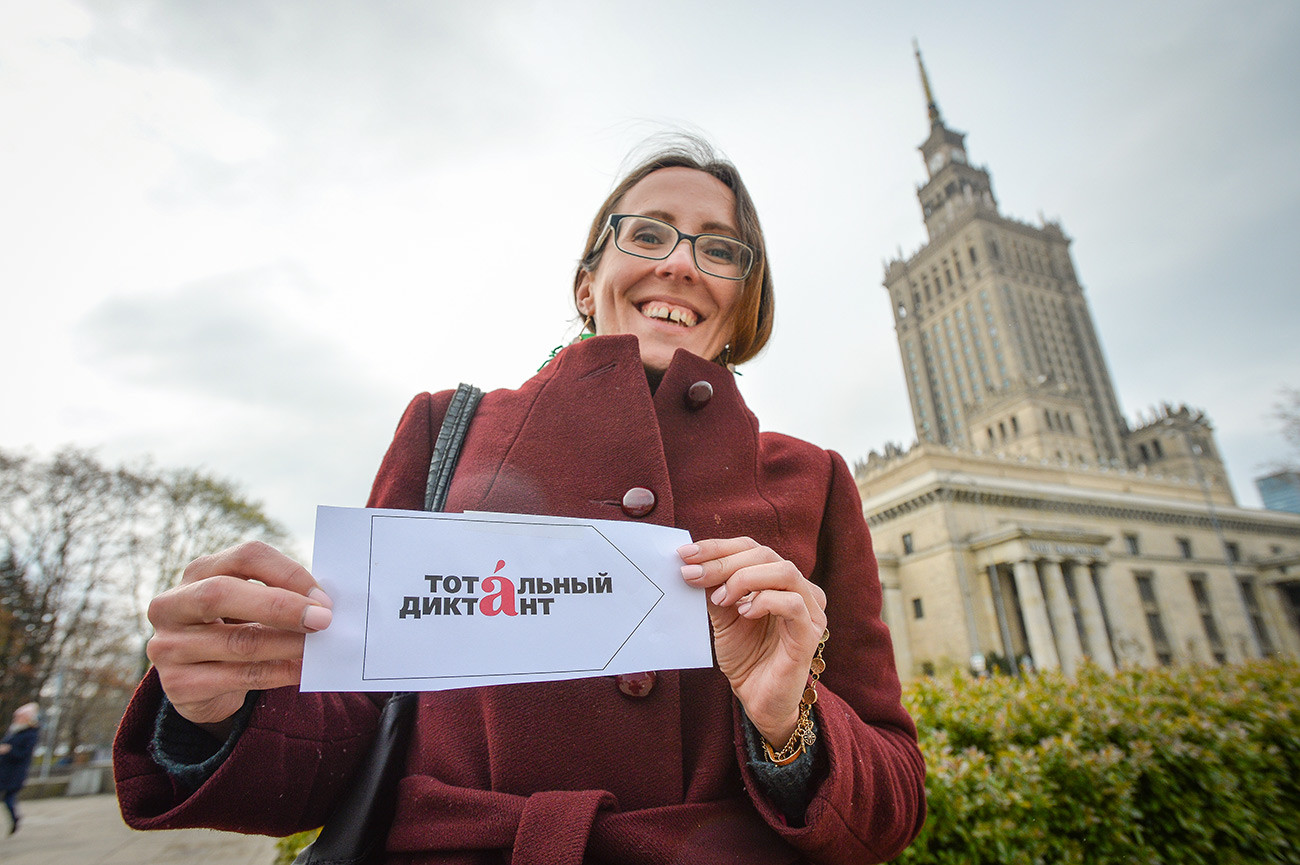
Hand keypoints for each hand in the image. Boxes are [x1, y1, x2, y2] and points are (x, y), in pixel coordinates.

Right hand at [146, 541, 332, 734]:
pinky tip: (302, 670)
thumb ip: (278, 596)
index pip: (245, 557)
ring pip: (237, 641)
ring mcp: (168, 646)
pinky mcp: (177, 685)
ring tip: (318, 647)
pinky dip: (278, 673)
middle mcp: (172, 604)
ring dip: (287, 644)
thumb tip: (324, 605)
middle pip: (221, 593)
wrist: (197, 682)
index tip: (323, 597)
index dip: (287, 573)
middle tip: (323, 620)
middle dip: (280, 606)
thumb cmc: (233, 629)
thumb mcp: (247, 605)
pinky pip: (238, 677)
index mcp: (198, 572)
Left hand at [679, 538, 826, 748]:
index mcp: (777, 580)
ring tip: (720, 598)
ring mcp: (809, 610)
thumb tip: (692, 564)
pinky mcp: (809, 633)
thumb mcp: (722, 617)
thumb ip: (714, 590)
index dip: (718, 547)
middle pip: (765, 555)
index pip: (751, 548)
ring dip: (745, 579)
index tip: (686, 553)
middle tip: (693, 575)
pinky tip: (744, 613)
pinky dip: (764, 601)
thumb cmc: (745, 656)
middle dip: (724, 562)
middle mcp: (798, 589)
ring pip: (784, 572)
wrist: (758, 699)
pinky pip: (793, 604)